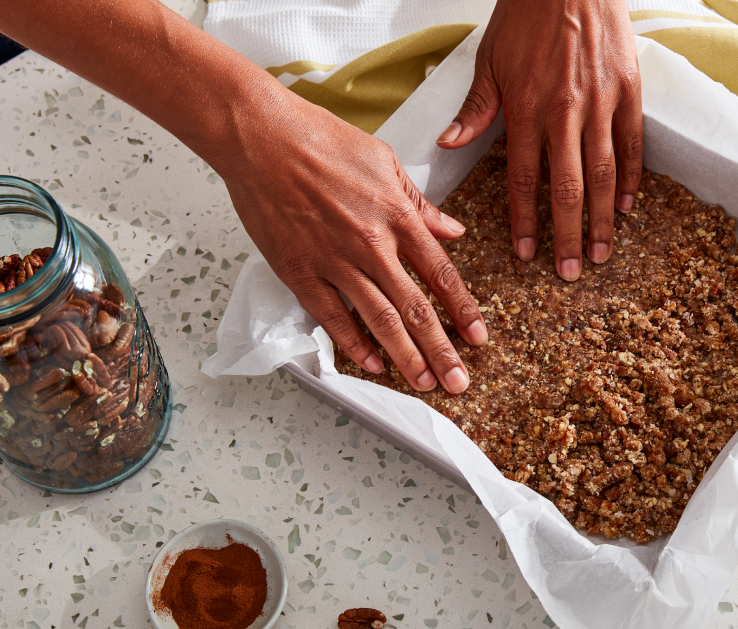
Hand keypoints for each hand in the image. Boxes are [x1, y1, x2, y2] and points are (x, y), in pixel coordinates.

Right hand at [215, 93, 487, 392]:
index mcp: (396, 215)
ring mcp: (334, 261)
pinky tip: (372, 363)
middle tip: (458, 382)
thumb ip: (420, 203)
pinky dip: (353, 343)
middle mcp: (371, 244)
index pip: (441, 273)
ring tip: (424, 382)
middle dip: (441, 350)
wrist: (261, 136)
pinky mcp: (299, 270)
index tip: (477, 337)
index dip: (463, 309)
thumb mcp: (384, 161)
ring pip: (379, 319)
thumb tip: (452, 229)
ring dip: (404, 356)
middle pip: (415, 308)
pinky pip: (331, 316)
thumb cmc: (319, 138)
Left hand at [436, 0, 640, 280]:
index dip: (526, 221)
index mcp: (526, 109)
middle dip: (569, 235)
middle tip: (572, 272)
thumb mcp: (490, 60)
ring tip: (604, 251)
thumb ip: (475, 108)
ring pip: (604, 173)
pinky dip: (630, 178)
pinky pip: (631, 144)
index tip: (526, 255)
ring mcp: (601, 103)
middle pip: (569, 188)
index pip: (526, 180)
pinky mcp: (628, 90)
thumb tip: (448, 144)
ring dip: (603, 218)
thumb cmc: (525, 16)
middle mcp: (565, 113)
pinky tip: (627, 206)